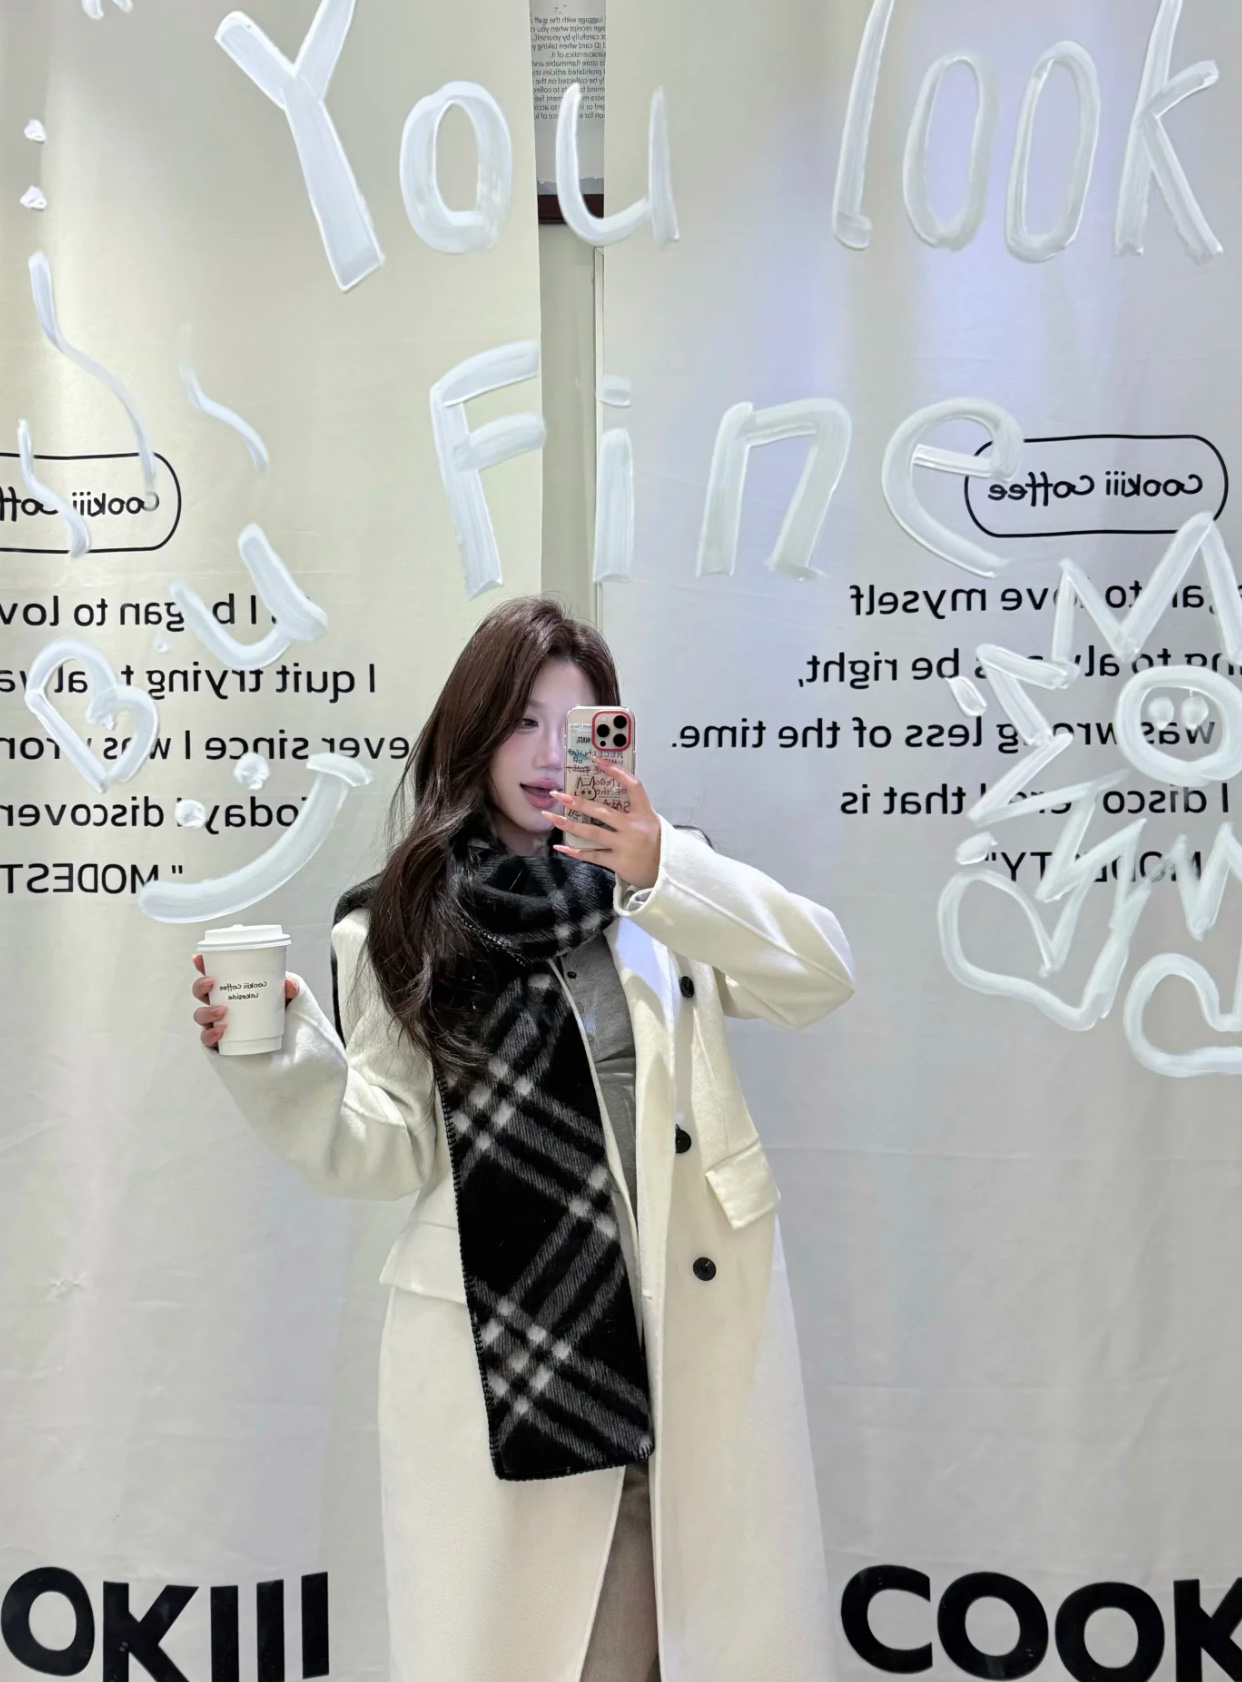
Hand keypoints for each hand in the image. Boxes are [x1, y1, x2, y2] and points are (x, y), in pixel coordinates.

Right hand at [192, 952, 298, 1050]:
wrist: (285, 1042)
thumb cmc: (280, 1013)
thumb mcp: (289, 997)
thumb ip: (292, 988)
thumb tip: (288, 983)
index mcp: (233, 988)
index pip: (213, 973)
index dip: (202, 964)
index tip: (199, 958)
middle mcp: (221, 1003)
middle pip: (201, 992)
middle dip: (200, 986)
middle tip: (212, 982)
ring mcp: (218, 1022)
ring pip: (200, 1015)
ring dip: (206, 1011)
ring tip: (222, 1011)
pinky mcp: (220, 1041)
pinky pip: (207, 1039)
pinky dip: (211, 1034)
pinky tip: (221, 1031)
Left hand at [551, 758, 661, 889]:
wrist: (669, 873)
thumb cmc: (658, 845)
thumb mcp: (652, 823)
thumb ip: (634, 812)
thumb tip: (607, 799)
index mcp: (645, 813)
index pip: (632, 786)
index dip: (615, 771)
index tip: (596, 760)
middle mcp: (633, 827)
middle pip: (602, 811)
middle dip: (578, 802)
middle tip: (558, 795)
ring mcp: (625, 845)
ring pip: (593, 832)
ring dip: (570, 824)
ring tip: (551, 817)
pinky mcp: (618, 862)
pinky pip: (593, 855)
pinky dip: (576, 851)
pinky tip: (560, 846)